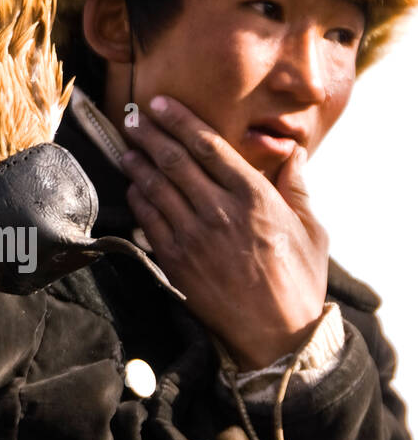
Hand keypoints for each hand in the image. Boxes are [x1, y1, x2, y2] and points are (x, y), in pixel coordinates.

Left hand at [120, 96, 328, 368]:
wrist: (277, 335)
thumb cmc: (299, 281)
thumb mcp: (311, 229)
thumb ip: (297, 187)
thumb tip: (293, 153)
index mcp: (254, 196)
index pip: (208, 145)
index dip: (180, 121)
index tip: (161, 104)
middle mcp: (219, 211)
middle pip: (174, 160)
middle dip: (150, 135)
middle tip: (134, 118)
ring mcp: (193, 237)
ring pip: (156, 188)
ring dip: (137, 163)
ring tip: (127, 147)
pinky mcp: (176, 262)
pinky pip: (148, 222)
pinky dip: (138, 200)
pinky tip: (133, 187)